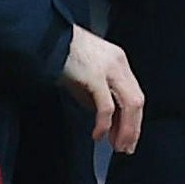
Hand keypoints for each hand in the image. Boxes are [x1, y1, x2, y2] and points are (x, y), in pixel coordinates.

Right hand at [60, 25, 145, 152]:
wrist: (47, 37)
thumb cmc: (62, 54)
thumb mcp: (85, 74)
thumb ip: (96, 93)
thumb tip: (104, 117)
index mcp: (119, 61)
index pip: (134, 94)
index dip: (133, 119)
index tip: (127, 136)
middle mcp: (119, 64)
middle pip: (137, 101)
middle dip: (133, 128)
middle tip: (126, 147)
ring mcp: (109, 69)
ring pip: (129, 104)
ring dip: (125, 129)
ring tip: (117, 145)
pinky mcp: (94, 76)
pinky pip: (106, 105)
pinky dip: (105, 123)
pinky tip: (99, 134)